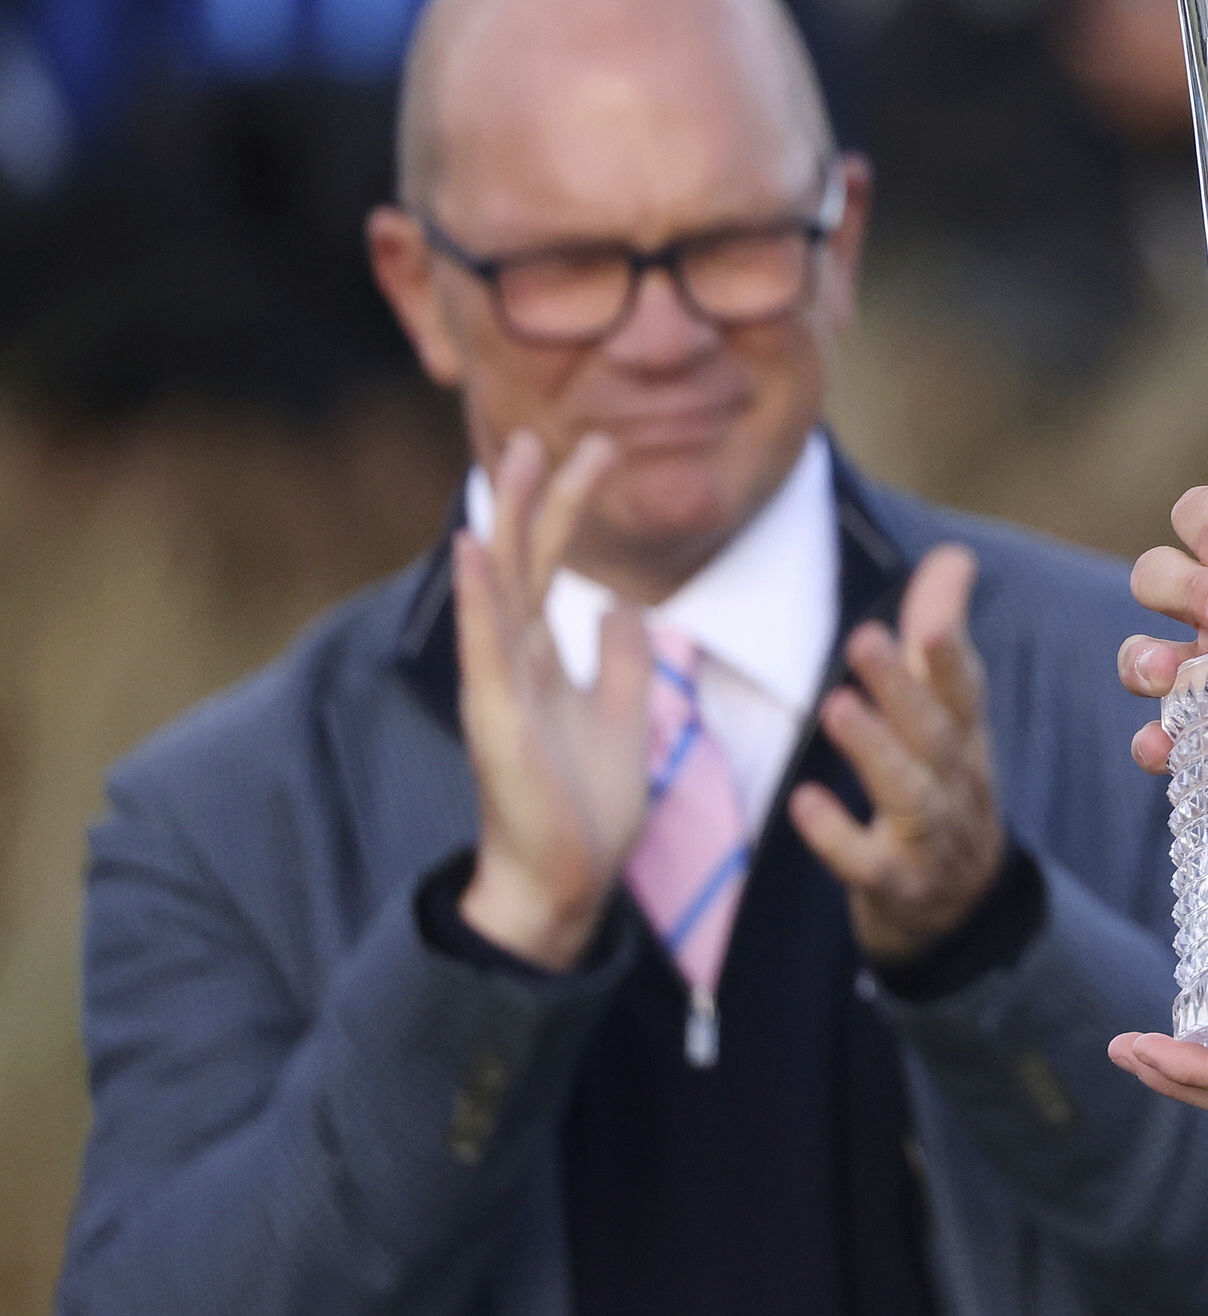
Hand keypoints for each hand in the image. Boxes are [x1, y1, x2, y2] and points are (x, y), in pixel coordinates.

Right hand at [456, 430, 654, 969]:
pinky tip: (475, 547)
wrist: (565, 884)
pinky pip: (487, 648)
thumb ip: (620, 659)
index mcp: (542, 660)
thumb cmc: (585, 808)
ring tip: (513, 459)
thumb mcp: (622, 715)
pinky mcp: (497, 721)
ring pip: (503, 589)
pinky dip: (481, 596)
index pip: (553, 565)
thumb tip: (623, 603)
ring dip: (509, 522)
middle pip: (526, 562)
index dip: (570, 507)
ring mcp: (501, 689)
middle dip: (538, 496)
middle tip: (546, 430)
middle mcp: (514, 664)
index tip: (597, 449)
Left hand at [788, 544, 1008, 964]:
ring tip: (836, 708)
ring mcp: (931, 839)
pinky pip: (870, 864)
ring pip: (912, 794)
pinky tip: (805, 802)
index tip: (931, 616)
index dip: (949, 655)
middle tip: (863, 637)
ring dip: (875, 751)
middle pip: (935, 733)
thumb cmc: (942, 786)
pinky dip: (839, 836)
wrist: (958, 908)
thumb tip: (954, 555)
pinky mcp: (897, 887)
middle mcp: (957, 784)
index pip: (964, 690)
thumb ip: (940, 634)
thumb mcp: (948, 715)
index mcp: (965, 737)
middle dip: (903, 687)